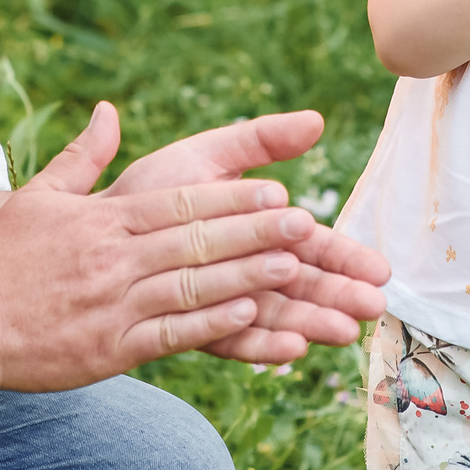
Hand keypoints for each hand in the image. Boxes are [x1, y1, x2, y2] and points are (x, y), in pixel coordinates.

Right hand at [0, 104, 333, 390]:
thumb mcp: (37, 196)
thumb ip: (83, 157)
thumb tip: (110, 113)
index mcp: (102, 221)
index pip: (179, 204)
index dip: (231, 199)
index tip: (275, 191)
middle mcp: (112, 260)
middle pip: (196, 242)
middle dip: (255, 232)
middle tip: (305, 223)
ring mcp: (112, 306)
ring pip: (192, 287)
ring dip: (246, 276)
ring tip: (293, 267)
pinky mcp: (108, 350)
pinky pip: (170, 335)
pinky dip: (211, 325)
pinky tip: (249, 317)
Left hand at [111, 110, 389, 364]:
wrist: (89, 230)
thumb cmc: (151, 190)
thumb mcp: (208, 154)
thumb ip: (261, 139)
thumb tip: (317, 120)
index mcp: (257, 230)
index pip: (311, 245)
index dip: (345, 256)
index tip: (380, 269)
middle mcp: (244, 270)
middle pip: (301, 284)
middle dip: (339, 295)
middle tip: (374, 307)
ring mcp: (220, 302)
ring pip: (275, 313)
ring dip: (311, 322)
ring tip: (343, 332)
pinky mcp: (191, 328)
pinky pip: (230, 338)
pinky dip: (261, 342)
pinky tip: (291, 350)